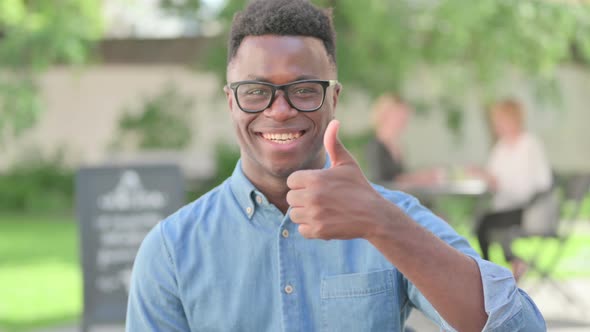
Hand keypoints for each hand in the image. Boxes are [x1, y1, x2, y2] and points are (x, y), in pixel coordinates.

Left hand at [286, 120, 391, 239]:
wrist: (374, 215)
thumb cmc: (359, 187)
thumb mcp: (347, 163)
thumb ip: (334, 144)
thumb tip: (334, 121)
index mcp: (315, 178)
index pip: (292, 180)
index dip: (302, 183)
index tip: (316, 186)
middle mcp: (312, 196)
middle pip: (291, 197)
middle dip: (303, 198)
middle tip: (321, 199)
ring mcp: (314, 215)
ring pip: (294, 214)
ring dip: (305, 214)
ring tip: (323, 210)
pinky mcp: (318, 231)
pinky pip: (301, 230)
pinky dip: (310, 228)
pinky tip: (325, 221)